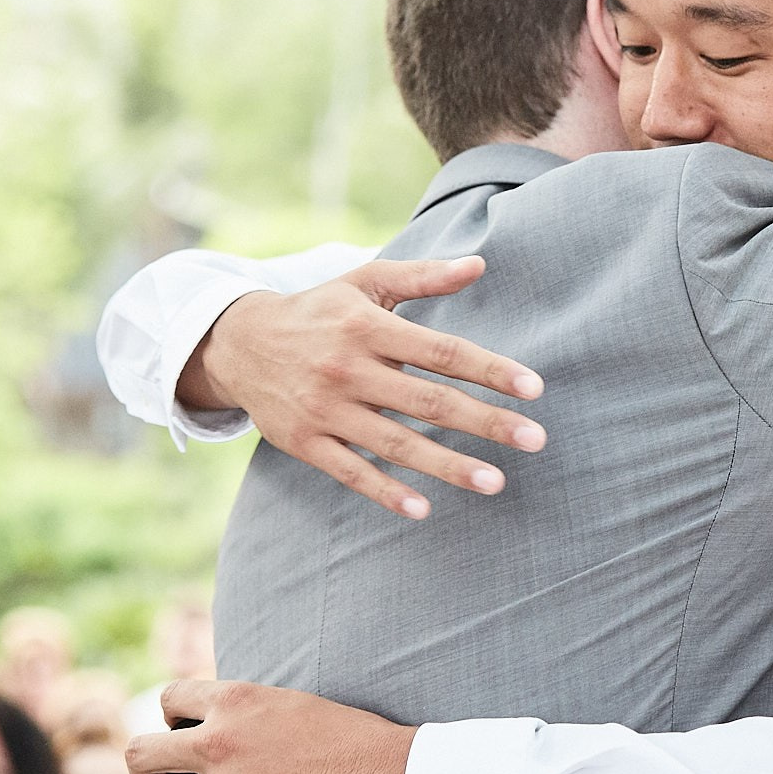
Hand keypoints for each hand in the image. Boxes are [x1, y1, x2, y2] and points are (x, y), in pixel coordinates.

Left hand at [125, 680, 416, 773]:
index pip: (170, 699)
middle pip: (142, 755)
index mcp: (235, 702)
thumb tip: (211, 736)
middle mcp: (217, 745)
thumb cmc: (354, 738)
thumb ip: (243, 717)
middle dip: (147, 764)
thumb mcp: (292, 706)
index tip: (183, 729)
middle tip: (164, 772)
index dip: (174, 716)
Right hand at [181, 256, 546, 518]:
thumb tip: (480, 263)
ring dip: (447, 465)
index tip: (534, 389)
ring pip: (395, 443)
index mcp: (368, 327)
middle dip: (485, 422)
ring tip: (496, 481)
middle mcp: (347, 369)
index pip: (441, 351)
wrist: (237, 342)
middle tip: (535, 440)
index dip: (489, 370)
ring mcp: (325, 409)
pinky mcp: (305, 441)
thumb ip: (424, 276)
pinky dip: (384, 492)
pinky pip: (350, 471)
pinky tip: (423, 509)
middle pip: (428, 401)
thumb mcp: (366, 282)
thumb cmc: (320, 310)